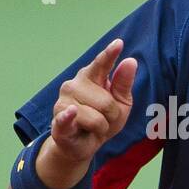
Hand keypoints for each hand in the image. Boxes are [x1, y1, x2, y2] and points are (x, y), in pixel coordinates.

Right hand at [49, 38, 137, 166]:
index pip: (101, 64)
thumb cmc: (103, 119)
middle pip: (106, 102)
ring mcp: (64, 102)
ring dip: (101, 127)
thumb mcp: (121, 102)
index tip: (119, 43)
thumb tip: (131, 60)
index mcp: (91, 77)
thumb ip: (123, 83)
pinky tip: (71, 112)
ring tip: (93, 127)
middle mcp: (74, 85)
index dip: (110, 54)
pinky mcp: (58, 121)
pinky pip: (67, 117)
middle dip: (111, 116)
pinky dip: (69, 116)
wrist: (84, 145)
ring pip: (96, 117)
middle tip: (104, 119)